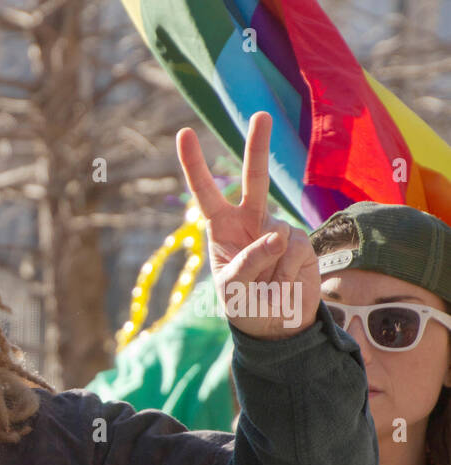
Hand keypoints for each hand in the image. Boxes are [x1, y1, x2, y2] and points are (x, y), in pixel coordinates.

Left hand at [177, 111, 319, 338]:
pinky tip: (285, 285)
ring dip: (270, 271)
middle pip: (255, 179)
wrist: (274, 326)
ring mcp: (278, 229)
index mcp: (221, 228)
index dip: (194, 165)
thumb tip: (278, 235)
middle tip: (261, 114)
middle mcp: (250, 221)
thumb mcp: (234, 288)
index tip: (184, 133)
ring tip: (267, 289)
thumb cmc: (243, 304)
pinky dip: (288, 275)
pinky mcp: (303, 242)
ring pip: (276, 238)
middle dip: (258, 146)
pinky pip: (294, 253)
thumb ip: (249, 262)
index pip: (205, 193)